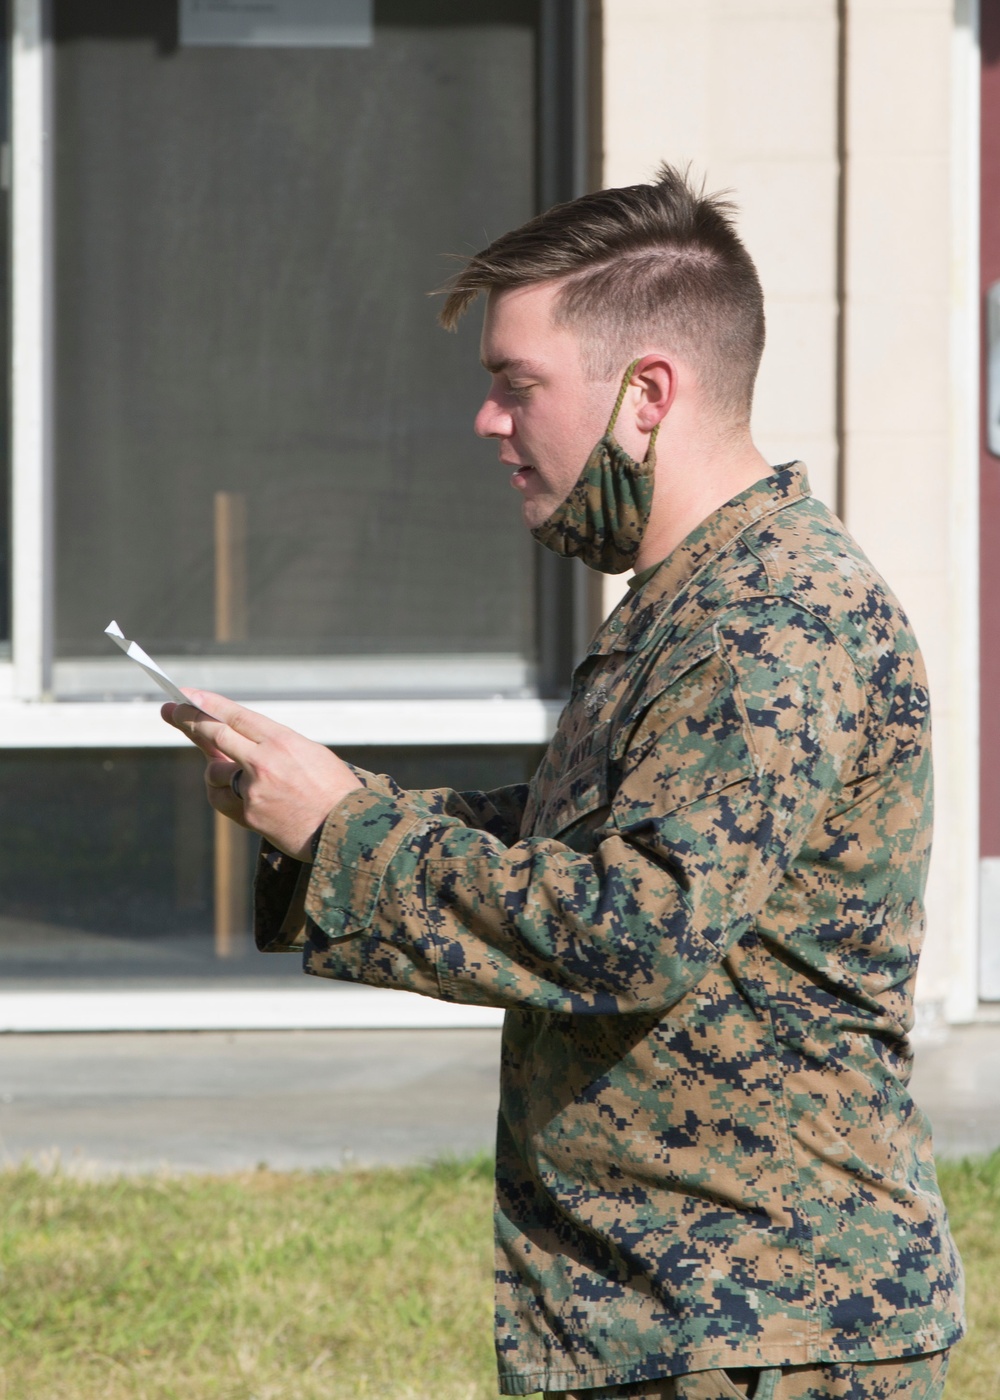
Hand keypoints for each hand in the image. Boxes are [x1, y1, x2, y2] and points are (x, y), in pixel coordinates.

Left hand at [161, 690, 362, 860]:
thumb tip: (240, 741)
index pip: (236, 716)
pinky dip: (223, 792)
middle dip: (189, 720)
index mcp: (283, 741)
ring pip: (215, 771)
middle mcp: (264, 762)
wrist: (347, 830)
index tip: (187, 694)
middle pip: (215, 735)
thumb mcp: (310, 754)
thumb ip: (273, 745)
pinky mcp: (248, 815)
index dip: (209, 703)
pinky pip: (222, 798)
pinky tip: (232, 792)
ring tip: (240, 775)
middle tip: (170, 710)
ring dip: (219, 770)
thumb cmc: (334, 790)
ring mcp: (254, 790)